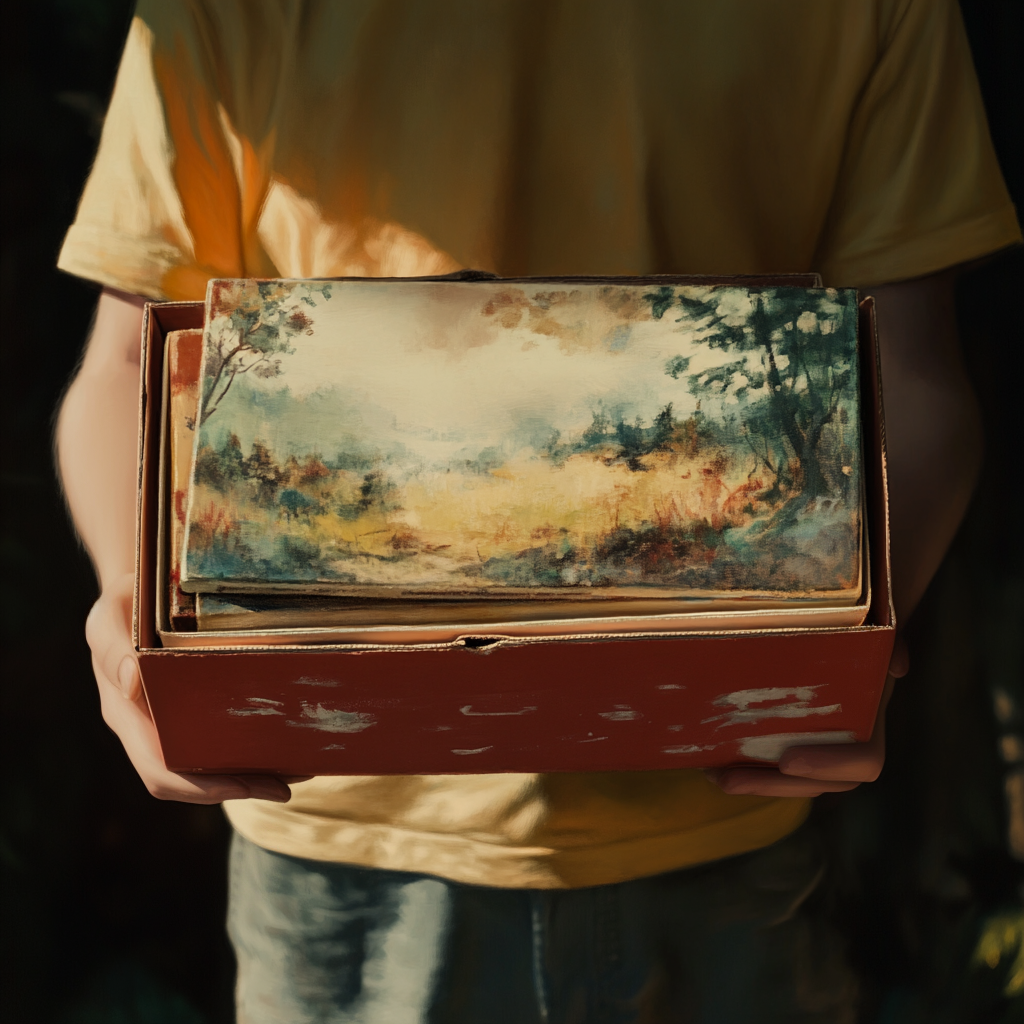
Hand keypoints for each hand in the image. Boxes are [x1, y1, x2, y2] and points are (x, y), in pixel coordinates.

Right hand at [86, 572, 307, 802]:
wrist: (135, 591)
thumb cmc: (123, 602)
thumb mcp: (109, 617)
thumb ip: (112, 646)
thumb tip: (130, 680)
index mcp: (126, 715)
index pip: (160, 770)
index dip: (203, 788)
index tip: (249, 786)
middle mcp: (148, 727)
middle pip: (192, 777)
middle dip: (240, 786)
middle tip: (290, 782)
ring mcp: (169, 721)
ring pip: (209, 763)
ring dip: (252, 772)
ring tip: (299, 767)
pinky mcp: (189, 708)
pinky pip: (217, 737)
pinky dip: (248, 746)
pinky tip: (282, 739)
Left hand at [704, 637, 909, 797]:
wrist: (852, 633)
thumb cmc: (866, 633)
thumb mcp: (882, 633)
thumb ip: (892, 643)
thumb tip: (898, 664)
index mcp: (873, 725)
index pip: (865, 763)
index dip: (829, 767)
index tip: (788, 759)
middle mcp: (848, 746)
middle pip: (818, 785)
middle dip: (774, 785)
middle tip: (731, 780)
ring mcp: (820, 749)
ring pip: (792, 783)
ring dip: (754, 784)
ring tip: (713, 776)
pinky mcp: (794, 743)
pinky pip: (774, 769)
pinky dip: (745, 769)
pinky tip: (709, 761)